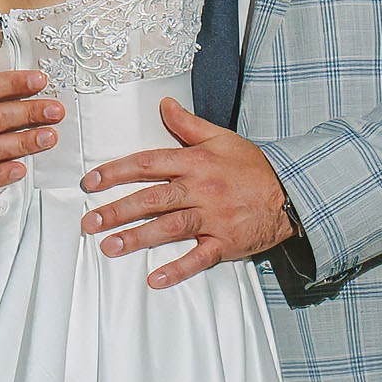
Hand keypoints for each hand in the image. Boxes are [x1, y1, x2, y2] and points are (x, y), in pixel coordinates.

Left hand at [78, 97, 297, 289]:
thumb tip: (163, 103)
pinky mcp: (226, 243)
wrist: (292, 193)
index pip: (147, 164)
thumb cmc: (252, 166)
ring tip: (109, 247)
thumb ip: (188, 124)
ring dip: (138, 238)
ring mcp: (213, 218)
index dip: (116, 172)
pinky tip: (154, 279)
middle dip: (117, 210)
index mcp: (195, 163)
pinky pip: (199, 258)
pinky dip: (177, 269)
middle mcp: (200, 189)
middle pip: (152, 199)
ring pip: (170, 227)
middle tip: (89, 221)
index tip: (90, 181)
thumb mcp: (221, 137)